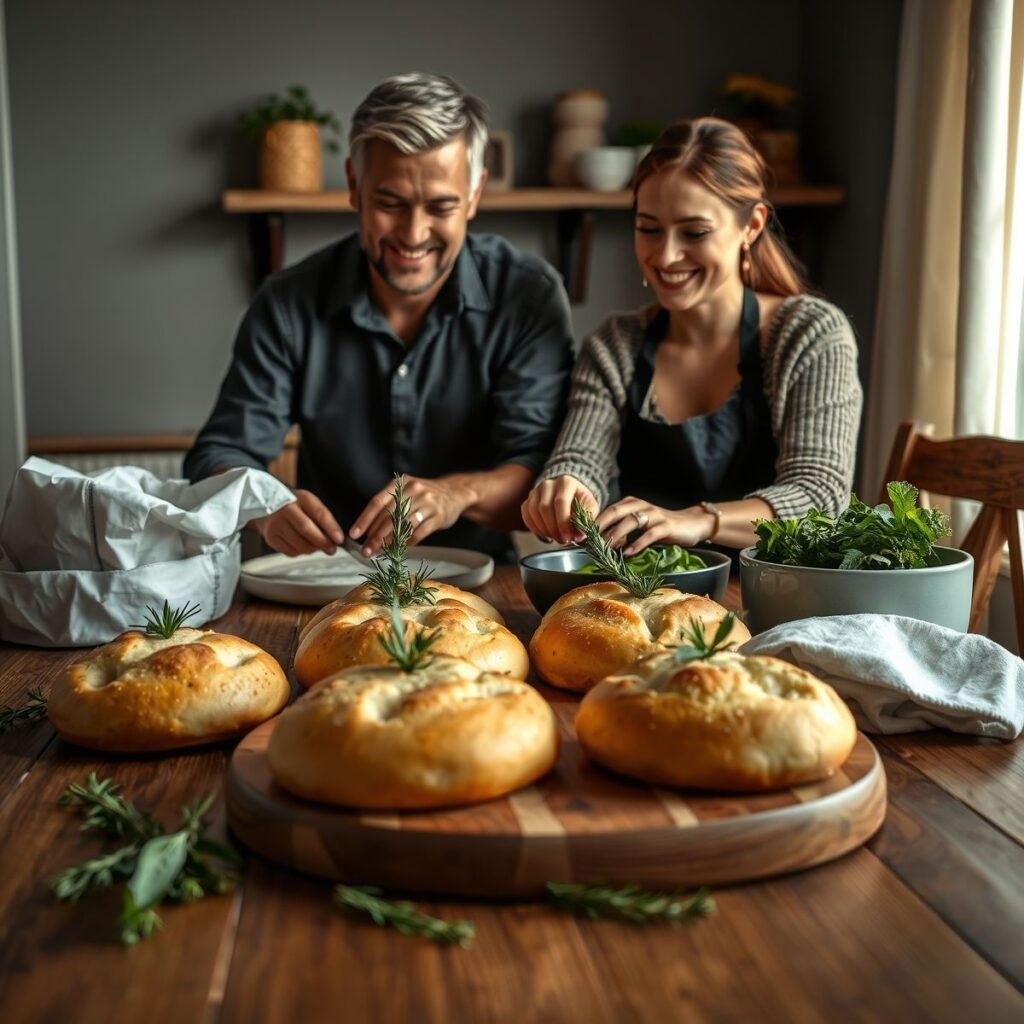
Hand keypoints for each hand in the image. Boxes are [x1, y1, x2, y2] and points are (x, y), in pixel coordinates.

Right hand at [251, 489, 344, 555]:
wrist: (266, 505)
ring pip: (299, 544)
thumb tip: (336, 537)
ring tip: (317, 546)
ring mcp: (277, 524)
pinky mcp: (271, 538)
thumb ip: (323, 518)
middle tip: (332, 549)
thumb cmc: (293, 505)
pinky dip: (301, 552)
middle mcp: (286, 509)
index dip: (331, 528)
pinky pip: (290, 552)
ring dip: (313, 549)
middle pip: (306, 529)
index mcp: (301, 498)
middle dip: (323, 542)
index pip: (319, 513)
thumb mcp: (309, 503)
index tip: (339, 539)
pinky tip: (303, 546)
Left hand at [348, 475, 474, 555]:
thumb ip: (389, 506)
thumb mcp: (406, 492)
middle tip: (366, 550)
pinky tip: (401, 550)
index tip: (355, 534)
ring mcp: (427, 503)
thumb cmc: (425, 495)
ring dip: (389, 542)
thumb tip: (368, 530)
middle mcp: (413, 490)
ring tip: (380, 552)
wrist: (455, 492)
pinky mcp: (438, 516)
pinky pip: (420, 532)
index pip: (377, 502)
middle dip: (375, 536)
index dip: (365, 520)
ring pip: (403, 525)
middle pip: (389, 516)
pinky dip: (409, 542)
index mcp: (400, 484)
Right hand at [521, 475, 598, 544]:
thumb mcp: (590, 508)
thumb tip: (580, 536)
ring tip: (556, 537)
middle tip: (563, 540)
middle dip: (553, 528)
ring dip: (544, 529)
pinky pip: (527, 515)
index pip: (561, 501)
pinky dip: (535, 528)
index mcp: (566, 482)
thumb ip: (587, 521)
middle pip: (544, 507)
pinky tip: (545, 535)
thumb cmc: (580, 502)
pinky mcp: (528, 500)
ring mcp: (536, 491)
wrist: (570, 496)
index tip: (568, 537)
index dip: (563, 522)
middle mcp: (548, 484)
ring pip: (534, 512)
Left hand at [595, 498, 713, 554]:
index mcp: (631, 504)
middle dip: (599, 526)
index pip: (608, 510)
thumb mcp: (639, 526)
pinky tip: (628, 553)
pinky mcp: (667, 526)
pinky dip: (638, 543)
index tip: (580, 535)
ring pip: (631, 521)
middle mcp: (641, 506)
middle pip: (615, 512)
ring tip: (605, 547)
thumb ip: (622, 531)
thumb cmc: (662, 527)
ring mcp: (654, 515)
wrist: (692, 524)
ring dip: (616, 534)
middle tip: (586, 540)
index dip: (593, 522)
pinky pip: (650, 534)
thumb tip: (601, 543)